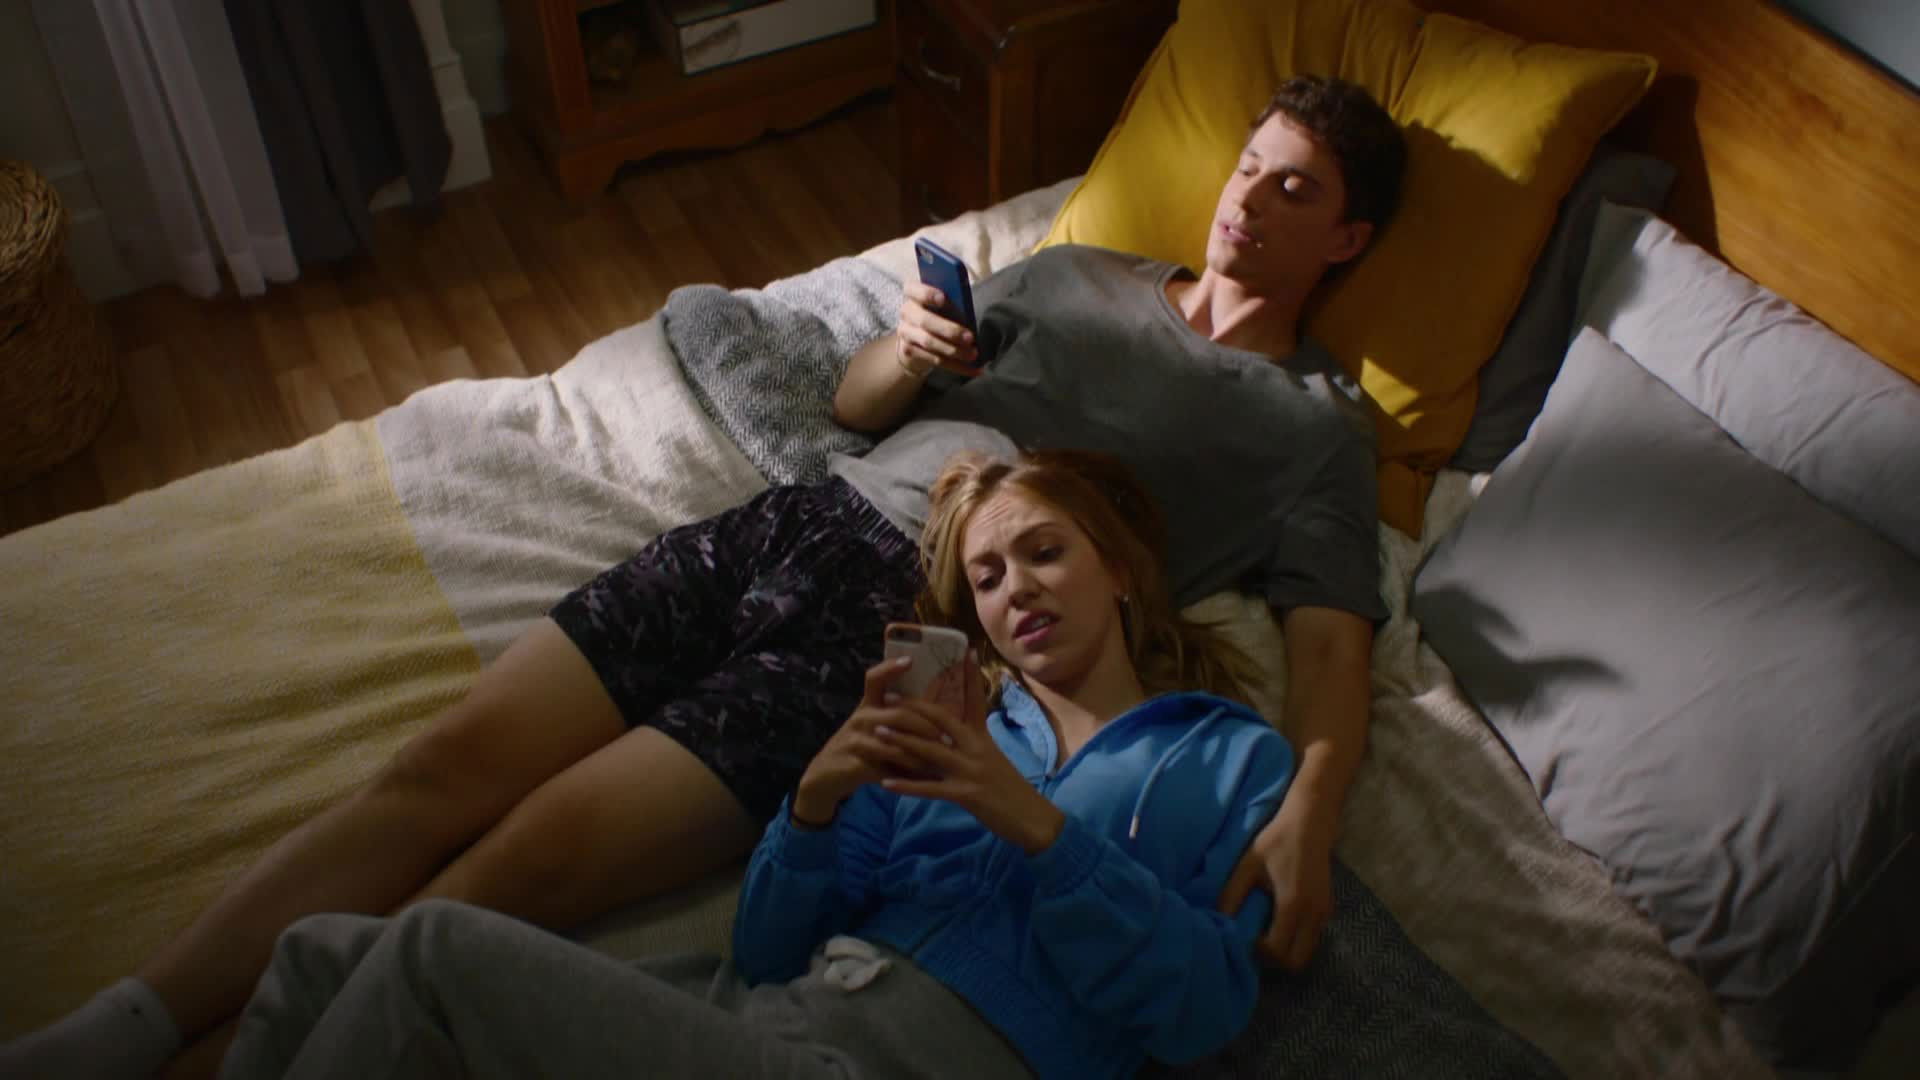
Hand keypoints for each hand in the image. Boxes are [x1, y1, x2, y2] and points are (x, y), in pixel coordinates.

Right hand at [792, 657, 953, 825]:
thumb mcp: (872, 726)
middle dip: (927, 726)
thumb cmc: (860, 746)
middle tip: (947, 737)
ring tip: (940, 758)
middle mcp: (861, 718)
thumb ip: (896, 716)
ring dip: (921, 752)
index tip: (910, 660)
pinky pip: (888, 768)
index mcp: (868, 705)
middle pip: (899, 714)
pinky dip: (908, 773)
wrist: (826, 775)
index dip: (890, 668)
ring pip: (896, 743)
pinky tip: (924, 777)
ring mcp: (856, 741)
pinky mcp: (856, 764)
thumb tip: (938, 710)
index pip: (875, 679)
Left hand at [877, 659, 1064, 854]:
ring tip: (878, 731)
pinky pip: (930, 789)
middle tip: (887, 696)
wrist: (1033, 820)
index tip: (965, 651)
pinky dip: (907, 786)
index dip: (970, 675)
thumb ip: (973, 745)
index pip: (976, 700)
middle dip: (912, 707)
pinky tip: (886, 783)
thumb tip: (955, 732)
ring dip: (901, 740)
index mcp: (983, 738)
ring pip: (930, 750)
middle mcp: (976, 749)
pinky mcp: (966, 795)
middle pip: (941, 720)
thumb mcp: (994, 760)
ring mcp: (970, 771)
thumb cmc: (1012, 791)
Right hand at [896, 281, 979, 374]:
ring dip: (954, 350)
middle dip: (949, 330)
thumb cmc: (937, 314)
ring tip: (973, 354)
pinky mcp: (910, 351)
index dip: (927, 293)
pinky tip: (974, 369)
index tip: (943, 298)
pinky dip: (957, 366)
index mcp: (913, 293)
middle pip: (925, 321)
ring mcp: (906, 333)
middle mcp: (906, 312)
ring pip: (930, 343)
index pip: (913, 289)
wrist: (915, 339)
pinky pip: (935, 360)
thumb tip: (968, 311)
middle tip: (970, 337)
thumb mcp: (942, 304)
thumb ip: (951, 302)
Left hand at [1217, 811, 1334, 969]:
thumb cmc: (1276, 841)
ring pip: (1307, 953)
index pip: (1278, 950)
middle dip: (1275, 961)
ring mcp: (1324, 913)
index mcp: (1293, 903)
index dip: (1260, 953)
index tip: (1247, 937)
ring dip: (1287, 952)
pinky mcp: (1327, 909)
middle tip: (1256, 944)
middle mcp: (1313, 914)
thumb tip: (1217, 922)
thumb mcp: (1248, 865)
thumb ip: (1231, 895)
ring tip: (1267, 934)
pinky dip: (1296, 941)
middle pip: (1297, 962)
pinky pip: (1312, 939)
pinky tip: (1280, 924)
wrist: (1310, 823)